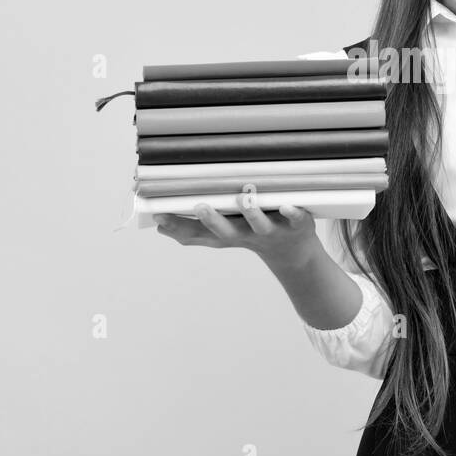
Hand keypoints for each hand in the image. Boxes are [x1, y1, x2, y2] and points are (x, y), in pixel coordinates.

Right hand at [154, 190, 320, 270]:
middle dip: (213, 221)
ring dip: (251, 214)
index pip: (198, 234)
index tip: (157, 215)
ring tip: (243, 200)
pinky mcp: (297, 226)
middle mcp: (246, 235)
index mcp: (226, 235)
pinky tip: (288, 206)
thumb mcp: (222, 233)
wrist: (294, 254)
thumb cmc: (252, 234)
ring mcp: (272, 231)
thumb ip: (194, 228)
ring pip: (259, 225)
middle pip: (227, 232)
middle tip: (198, 207)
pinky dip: (293, 213)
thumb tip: (158, 223)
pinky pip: (296, 219)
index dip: (178, 226)